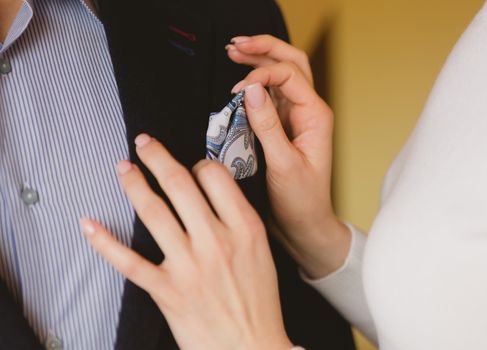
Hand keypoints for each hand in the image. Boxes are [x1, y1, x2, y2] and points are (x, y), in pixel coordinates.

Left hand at [80, 134, 292, 349]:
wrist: (251, 348)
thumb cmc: (259, 303)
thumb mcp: (262, 252)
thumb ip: (239, 220)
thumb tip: (214, 192)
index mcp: (244, 228)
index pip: (214, 176)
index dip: (198, 164)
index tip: (191, 167)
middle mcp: (216, 241)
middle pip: (179, 184)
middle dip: (156, 156)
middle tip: (143, 144)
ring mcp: (189, 266)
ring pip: (152, 212)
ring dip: (133, 184)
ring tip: (123, 168)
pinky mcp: (167, 290)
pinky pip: (128, 261)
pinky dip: (104, 242)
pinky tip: (89, 224)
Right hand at [226, 35, 351, 277]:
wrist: (305, 224)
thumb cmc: (302, 201)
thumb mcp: (283, 164)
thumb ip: (267, 125)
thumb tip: (250, 91)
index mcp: (316, 116)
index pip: (289, 75)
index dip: (261, 74)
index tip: (237, 89)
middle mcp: (308, 112)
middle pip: (291, 63)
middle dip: (265, 48)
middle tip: (237, 44)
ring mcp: (295, 118)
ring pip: (281, 75)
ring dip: (259, 60)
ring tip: (235, 50)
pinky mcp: (282, 128)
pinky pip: (269, 96)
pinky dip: (254, 83)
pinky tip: (239, 79)